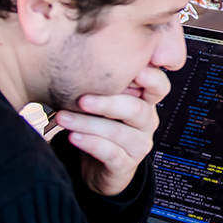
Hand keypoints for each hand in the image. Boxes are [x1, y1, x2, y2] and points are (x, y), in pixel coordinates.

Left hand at [54, 65, 169, 195]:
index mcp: (144, 102)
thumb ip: (102, 83)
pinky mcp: (124, 165)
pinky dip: (90, 143)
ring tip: (64, 118)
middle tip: (83, 99)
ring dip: (88, 124)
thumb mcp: (103, 102)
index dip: (152, 78)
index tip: (136, 71)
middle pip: (137, 109)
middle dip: (109, 103)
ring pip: (119, 133)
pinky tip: (74, 137)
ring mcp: (138, 145)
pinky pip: (110, 153)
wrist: (98, 166)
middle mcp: (145, 123)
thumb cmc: (99, 128)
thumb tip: (79, 56)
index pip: (158, 86)